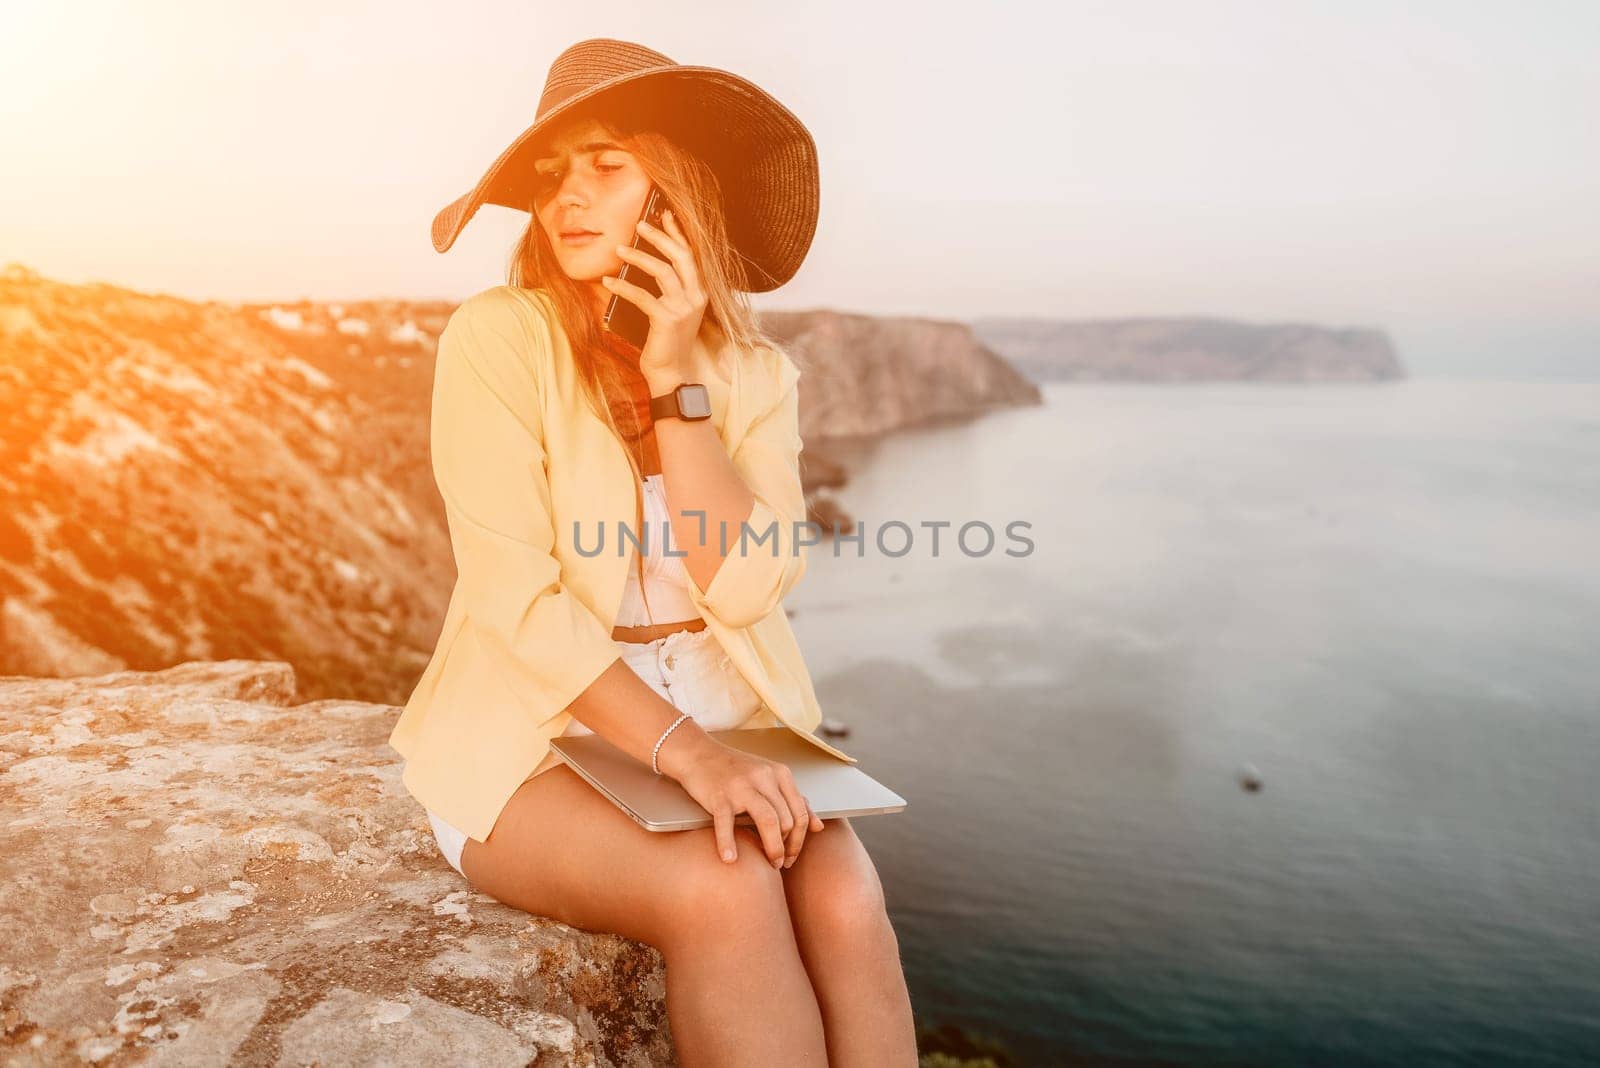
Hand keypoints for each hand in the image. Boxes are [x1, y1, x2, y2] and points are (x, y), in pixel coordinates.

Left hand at [600, 208, 706, 389]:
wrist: (672, 373)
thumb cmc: (668, 342)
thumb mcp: (671, 310)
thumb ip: (666, 289)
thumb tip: (643, 262)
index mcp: (699, 292)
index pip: (690, 255)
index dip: (678, 233)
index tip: (665, 214)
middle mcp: (695, 297)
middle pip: (680, 256)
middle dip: (659, 236)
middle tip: (640, 224)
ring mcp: (683, 308)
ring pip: (662, 271)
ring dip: (638, 257)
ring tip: (618, 250)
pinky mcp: (666, 319)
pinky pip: (642, 296)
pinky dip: (623, 286)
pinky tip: (608, 281)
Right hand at [665, 733, 825, 869]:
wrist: (698, 754)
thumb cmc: (735, 770)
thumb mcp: (769, 779)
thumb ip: (794, 800)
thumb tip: (819, 826)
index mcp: (780, 773)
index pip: (800, 812)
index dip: (800, 840)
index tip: (792, 856)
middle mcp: (764, 777)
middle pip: (787, 821)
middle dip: (787, 848)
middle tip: (779, 863)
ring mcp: (742, 786)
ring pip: (769, 822)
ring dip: (772, 848)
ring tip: (769, 864)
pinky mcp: (719, 795)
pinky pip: (727, 824)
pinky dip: (728, 844)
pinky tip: (730, 859)